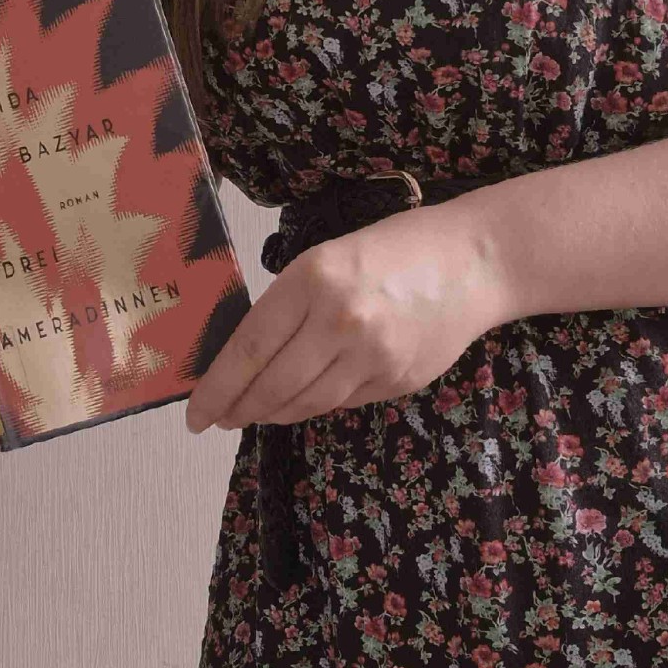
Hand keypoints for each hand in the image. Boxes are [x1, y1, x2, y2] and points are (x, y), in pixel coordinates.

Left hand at [184, 197, 509, 431]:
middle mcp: (339, 321)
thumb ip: (289, 303)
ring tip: (257, 412)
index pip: (248, 349)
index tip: (195, 413)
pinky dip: (318, 403)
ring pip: (306, 403)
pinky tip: (306, 397)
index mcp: (312, 280)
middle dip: (239, 409)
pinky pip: (343, 402)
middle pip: (272, 386)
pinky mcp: (398, 380)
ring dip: (275, 413)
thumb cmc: (395, 248)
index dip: (216, 388)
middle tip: (221, 419)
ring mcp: (373, 356)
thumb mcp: (328, 257)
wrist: (472, 260)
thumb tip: (247, 356)